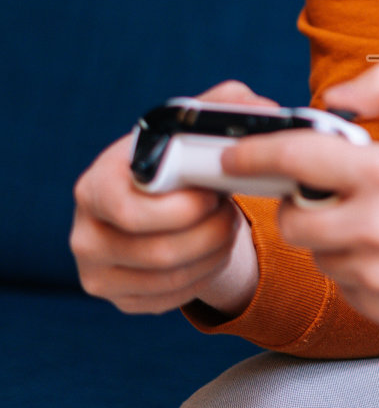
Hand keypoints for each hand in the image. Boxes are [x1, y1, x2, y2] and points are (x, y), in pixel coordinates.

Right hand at [71, 80, 265, 317]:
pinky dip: (205, 275)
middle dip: (209, 232)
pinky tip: (213, 251)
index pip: (127, 210)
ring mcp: (99, 273)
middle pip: (159, 251)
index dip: (181, 208)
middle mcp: (86, 233)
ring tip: (227, 227)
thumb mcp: (189, 132)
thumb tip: (262, 107)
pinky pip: (173, 298)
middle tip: (229, 212)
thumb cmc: (173, 164)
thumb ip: (222, 108)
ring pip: (171, 278)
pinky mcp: (121, 300)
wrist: (156, 205)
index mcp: (95, 185)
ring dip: (214, 252)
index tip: (213, 194)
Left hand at [220, 63, 378, 359]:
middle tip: (326, 191)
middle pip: (292, 218)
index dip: (256, 152)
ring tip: (371, 221)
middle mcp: (377, 229)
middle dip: (298, 201)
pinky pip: (340, 284)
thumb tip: (328, 98)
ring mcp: (378, 276)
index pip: (298, 158)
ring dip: (328, 236)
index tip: (233, 154)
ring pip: (316, 254)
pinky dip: (352, 266)